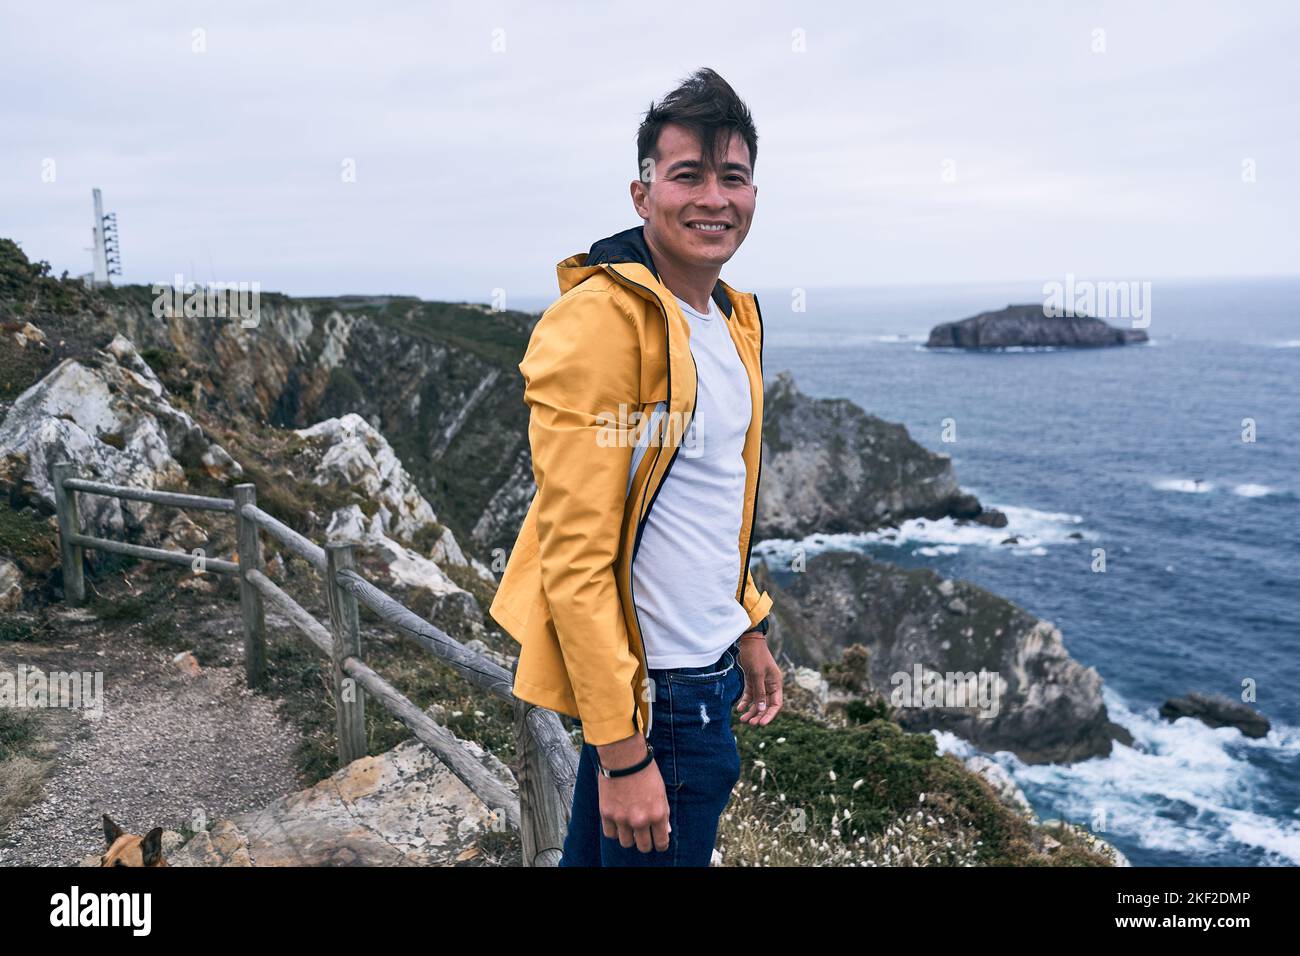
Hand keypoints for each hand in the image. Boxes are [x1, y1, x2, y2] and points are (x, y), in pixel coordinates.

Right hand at [595, 733, 670, 851]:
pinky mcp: (607, 814)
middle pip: (643, 847)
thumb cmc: (645, 771)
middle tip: (644, 835)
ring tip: (629, 827)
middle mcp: (640, 820)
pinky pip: (611, 834)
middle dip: (645, 843)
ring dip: (629, 837)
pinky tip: (618, 822)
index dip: (660, 844)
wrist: (624, 757)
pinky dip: (614, 831)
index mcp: (657, 814)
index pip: (661, 843)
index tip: (658, 841)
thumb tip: (665, 830)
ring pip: (626, 843)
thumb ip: (663, 812)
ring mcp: (622, 818)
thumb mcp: (661, 792)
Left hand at [736, 633, 782, 725]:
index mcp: (776, 683)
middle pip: (766, 705)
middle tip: (750, 723)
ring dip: (751, 710)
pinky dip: (745, 702)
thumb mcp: (757, 674)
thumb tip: (762, 709)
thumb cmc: (755, 655)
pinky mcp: (752, 680)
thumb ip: (759, 692)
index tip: (762, 724)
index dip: (770, 715)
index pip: (776, 704)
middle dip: (758, 715)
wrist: (748, 641)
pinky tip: (739, 708)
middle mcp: (770, 685)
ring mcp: (761, 683)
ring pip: (757, 701)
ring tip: (742, 719)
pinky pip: (750, 695)